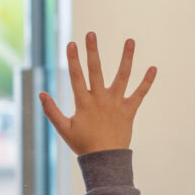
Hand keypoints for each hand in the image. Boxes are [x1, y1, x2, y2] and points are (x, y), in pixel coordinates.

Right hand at [39, 32, 156, 154]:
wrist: (104, 160)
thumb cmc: (83, 144)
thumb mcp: (63, 128)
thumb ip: (51, 110)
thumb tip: (40, 94)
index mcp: (83, 103)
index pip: (76, 76)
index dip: (73, 59)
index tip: (71, 44)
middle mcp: (100, 99)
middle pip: (96, 71)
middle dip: (92, 51)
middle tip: (91, 34)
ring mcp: (116, 103)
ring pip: (122, 76)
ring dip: (126, 58)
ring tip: (130, 40)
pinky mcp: (129, 110)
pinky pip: (140, 94)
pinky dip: (147, 82)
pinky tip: (153, 68)